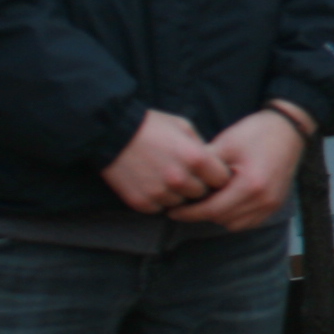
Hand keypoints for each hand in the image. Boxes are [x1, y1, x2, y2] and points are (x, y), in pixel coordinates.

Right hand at [102, 109, 230, 215]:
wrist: (111, 133)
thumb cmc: (151, 126)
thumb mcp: (184, 127)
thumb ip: (202, 148)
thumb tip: (214, 165)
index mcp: (196, 158)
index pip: (222, 180)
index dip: (217, 176)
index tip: (210, 173)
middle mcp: (180, 179)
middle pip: (201, 194)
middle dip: (197, 185)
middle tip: (185, 173)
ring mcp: (160, 193)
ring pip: (180, 203)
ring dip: (177, 194)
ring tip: (165, 176)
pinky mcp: (141, 202)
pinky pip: (159, 208)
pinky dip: (157, 199)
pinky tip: (150, 182)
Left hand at [182, 109, 306, 230]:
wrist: (288, 130)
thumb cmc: (256, 133)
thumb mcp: (225, 144)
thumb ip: (204, 167)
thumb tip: (184, 184)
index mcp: (251, 185)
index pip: (213, 209)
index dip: (190, 213)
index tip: (173, 212)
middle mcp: (264, 200)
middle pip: (223, 219)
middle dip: (203, 214)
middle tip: (188, 204)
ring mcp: (272, 204)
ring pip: (236, 225)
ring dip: (219, 217)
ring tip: (209, 201)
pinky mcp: (275, 205)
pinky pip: (249, 222)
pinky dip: (235, 217)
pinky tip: (227, 202)